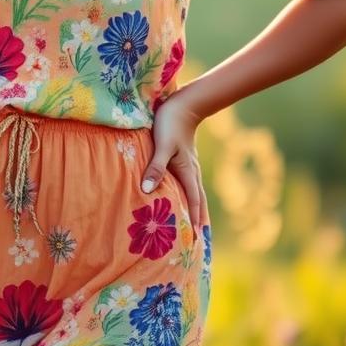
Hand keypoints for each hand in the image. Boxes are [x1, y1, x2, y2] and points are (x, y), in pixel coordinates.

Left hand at [140, 94, 206, 243]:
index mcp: (188, 173)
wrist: (183, 104)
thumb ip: (155, 167)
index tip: (194, 242)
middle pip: (198, 202)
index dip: (193, 222)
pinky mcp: (184, 159)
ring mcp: (189, 166)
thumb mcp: (162, 145)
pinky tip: (181, 198)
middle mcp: (191, 172)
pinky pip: (188, 184)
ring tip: (193, 225)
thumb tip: (147, 191)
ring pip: (195, 193)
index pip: (193, 203)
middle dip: (198, 221)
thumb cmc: (171, 123)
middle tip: (197, 241)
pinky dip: (189, 196)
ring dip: (195, 209)